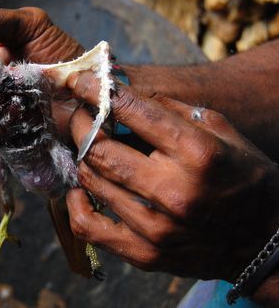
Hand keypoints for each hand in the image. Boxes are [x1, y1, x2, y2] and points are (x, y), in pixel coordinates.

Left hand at [65, 70, 278, 282]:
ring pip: (91, 181)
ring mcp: (157, 228)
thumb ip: (173, 110)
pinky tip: (81, 190)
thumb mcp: (221, 131)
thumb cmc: (242, 177)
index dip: (96, 90)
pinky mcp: (145, 254)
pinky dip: (76, 204)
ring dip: (82, 158)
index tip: (80, 81)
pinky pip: (88, 226)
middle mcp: (174, 191)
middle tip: (81, 115)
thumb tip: (121, 93)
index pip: (132, 111)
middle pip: (99, 148)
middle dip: (81, 123)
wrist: (264, 240)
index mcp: (197, 153)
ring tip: (87, 147)